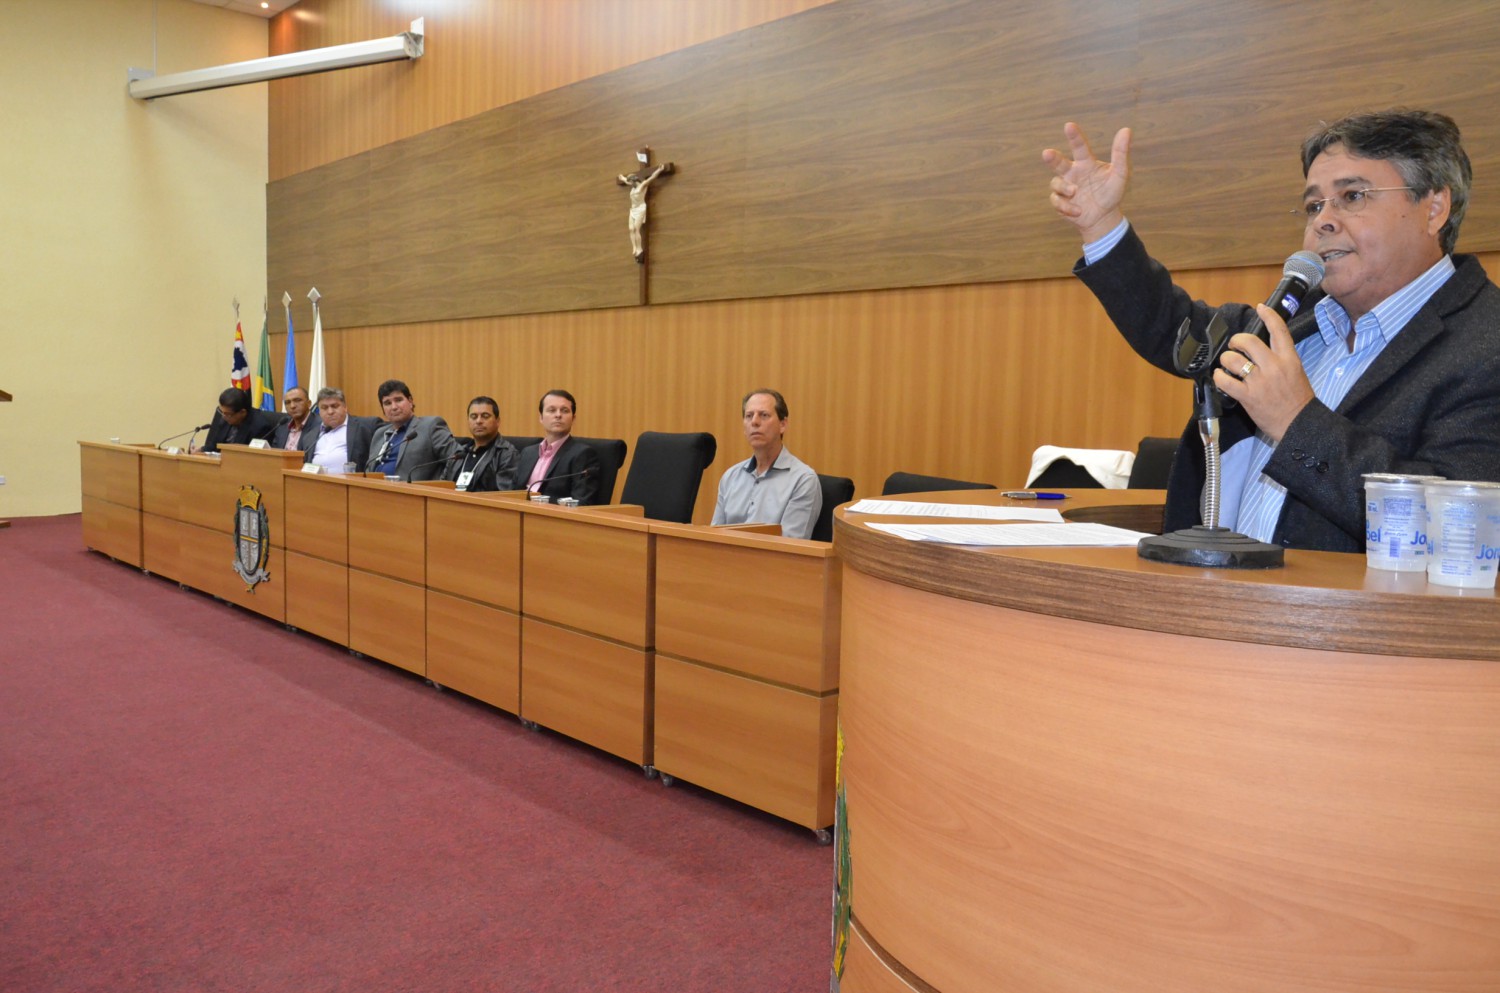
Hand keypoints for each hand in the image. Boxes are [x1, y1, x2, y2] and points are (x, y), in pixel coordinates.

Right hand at [1042, 122, 1130, 242]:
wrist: (1104, 217)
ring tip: (1075, 192)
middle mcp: (1073, 173)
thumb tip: (1126, 129)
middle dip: (1052, 158)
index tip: (1069, 125)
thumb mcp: (1121, 173)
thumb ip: (1121, 153)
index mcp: (1086, 163)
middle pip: (1058, 163)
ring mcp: (1065, 188)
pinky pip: (1057, 201)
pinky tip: (1078, 211)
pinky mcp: (1061, 202)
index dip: (1074, 136)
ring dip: (1064, 188)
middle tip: (1047, 153)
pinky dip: (1067, 206)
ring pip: (1056, 183)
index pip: (1079, 147)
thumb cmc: (1112, 193)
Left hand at [1213, 304, 1314, 442]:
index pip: (1279, 331)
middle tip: (1234, 345)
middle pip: (1249, 342)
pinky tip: (1221, 377)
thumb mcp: (1296, 372)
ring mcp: (1259, 382)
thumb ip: (1280, 359)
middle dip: (1237, 340)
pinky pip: (1226, 381)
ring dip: (1226, 359)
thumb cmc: (1298, 399)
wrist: (1299, 423)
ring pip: (1233, 359)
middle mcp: (1274, 367)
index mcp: (1289, 359)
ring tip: (1227, 364)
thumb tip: (1262, 349)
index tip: (1260, 308)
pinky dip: (1219, 377)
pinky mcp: (1247, 396)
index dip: (1268, 316)